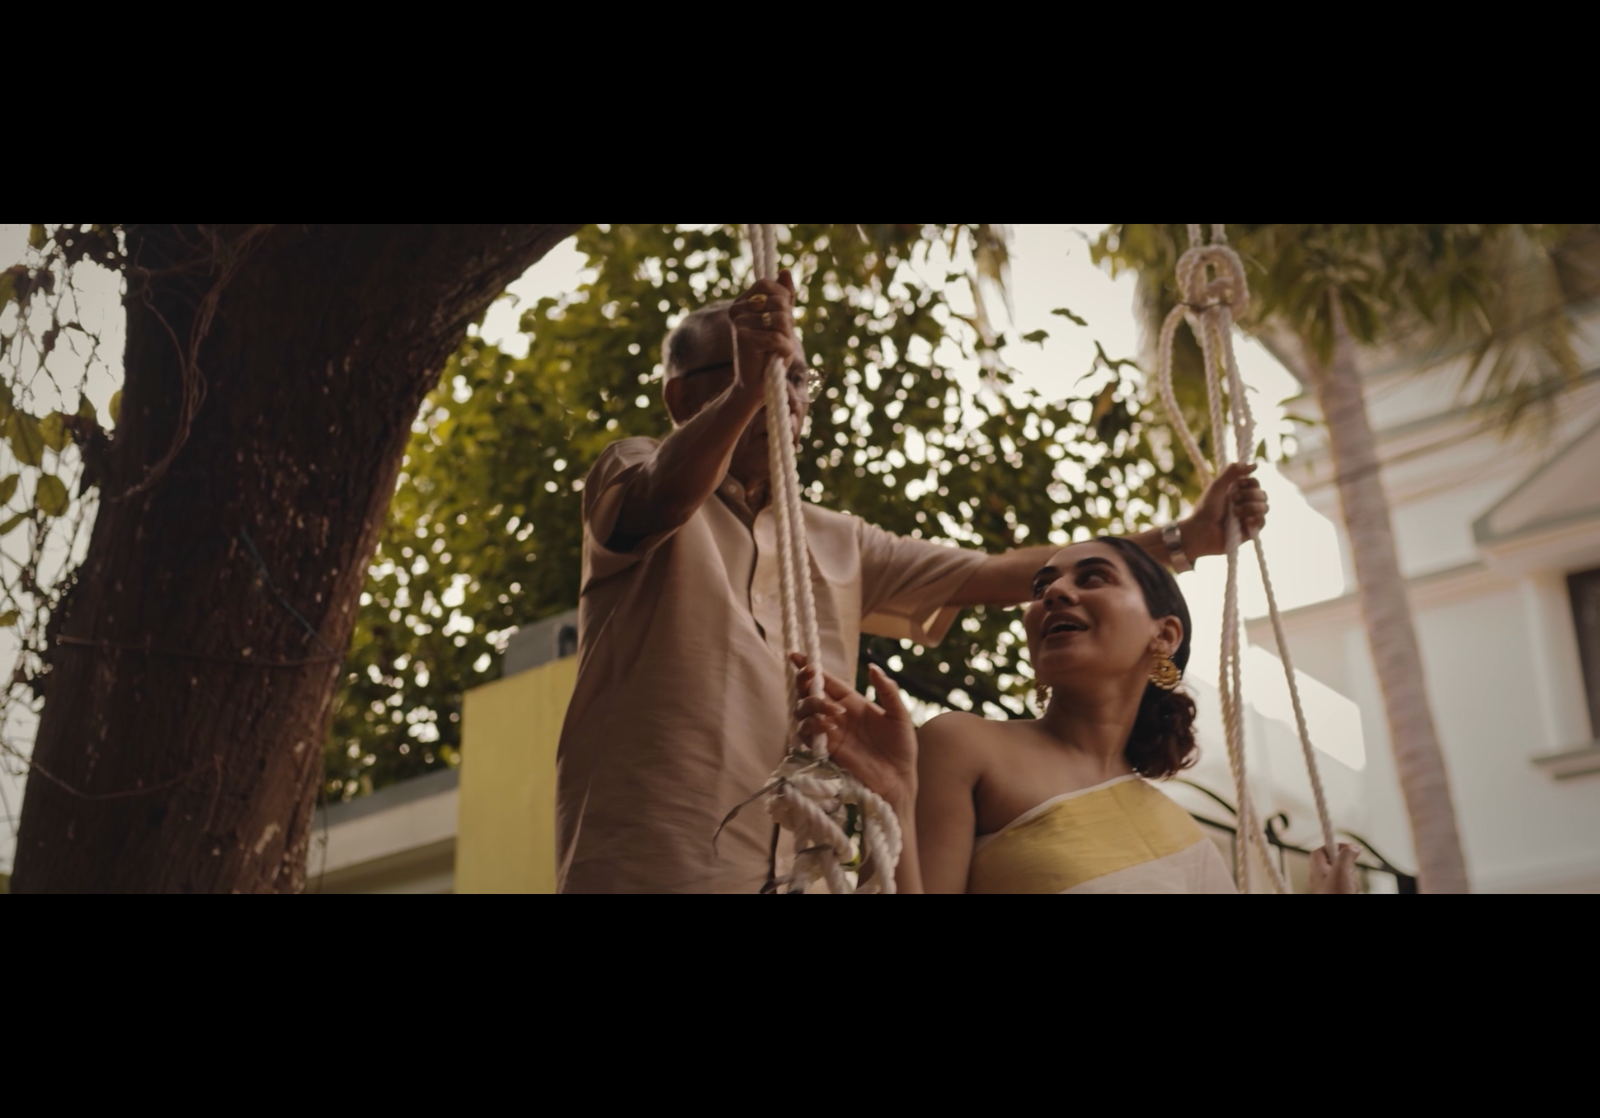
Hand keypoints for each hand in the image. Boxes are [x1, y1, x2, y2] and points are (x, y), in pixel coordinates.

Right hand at [728, 271, 798, 403]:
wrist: (756, 385)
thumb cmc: (770, 353)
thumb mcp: (780, 322)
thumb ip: (784, 298)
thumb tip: (786, 271)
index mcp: (741, 303)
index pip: (767, 284)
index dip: (783, 300)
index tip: (779, 321)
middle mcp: (736, 310)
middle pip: (779, 302)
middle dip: (787, 323)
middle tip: (777, 340)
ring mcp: (739, 323)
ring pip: (781, 319)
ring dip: (787, 338)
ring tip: (775, 350)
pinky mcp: (745, 339)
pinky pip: (779, 338)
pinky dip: (784, 351)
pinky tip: (774, 359)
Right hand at [791, 654, 917, 812]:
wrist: (898, 779)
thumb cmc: (901, 747)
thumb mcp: (899, 714)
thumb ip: (887, 690)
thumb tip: (872, 667)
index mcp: (852, 702)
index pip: (826, 680)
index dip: (810, 667)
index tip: (797, 655)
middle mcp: (836, 714)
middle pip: (808, 693)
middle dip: (805, 682)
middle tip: (812, 677)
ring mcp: (829, 732)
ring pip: (803, 711)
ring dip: (813, 705)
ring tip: (835, 713)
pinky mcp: (825, 749)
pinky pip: (807, 733)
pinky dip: (814, 726)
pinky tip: (831, 727)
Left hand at [1180, 462, 1268, 559]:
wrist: (1201, 530)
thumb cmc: (1206, 507)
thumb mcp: (1218, 485)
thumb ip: (1233, 471)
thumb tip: (1256, 464)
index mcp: (1238, 492)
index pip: (1256, 483)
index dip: (1251, 482)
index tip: (1238, 484)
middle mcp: (1245, 504)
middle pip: (1263, 494)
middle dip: (1249, 495)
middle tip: (1233, 499)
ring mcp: (1249, 517)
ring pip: (1265, 507)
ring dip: (1250, 507)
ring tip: (1235, 512)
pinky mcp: (1250, 531)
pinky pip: (1262, 522)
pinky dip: (1254, 519)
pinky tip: (1243, 521)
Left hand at [1310, 842, 1361, 893]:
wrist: (1336, 916)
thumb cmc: (1335, 894)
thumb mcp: (1341, 872)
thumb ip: (1345, 856)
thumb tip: (1353, 847)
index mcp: (1317, 870)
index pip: (1320, 851)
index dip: (1333, 846)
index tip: (1348, 847)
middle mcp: (1321, 878)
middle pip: (1334, 863)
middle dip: (1346, 864)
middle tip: (1351, 869)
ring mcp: (1328, 887)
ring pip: (1343, 875)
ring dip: (1351, 877)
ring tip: (1350, 885)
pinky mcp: (1337, 893)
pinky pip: (1347, 886)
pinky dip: (1352, 887)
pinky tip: (1352, 891)